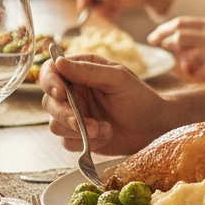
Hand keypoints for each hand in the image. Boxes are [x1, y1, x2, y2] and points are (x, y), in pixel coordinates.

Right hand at [38, 51, 174, 154]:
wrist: (154, 127)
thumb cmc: (140, 97)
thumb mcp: (119, 79)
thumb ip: (89, 71)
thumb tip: (59, 62)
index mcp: (81, 70)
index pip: (51, 71)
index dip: (50, 82)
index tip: (60, 94)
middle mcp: (74, 92)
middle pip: (49, 102)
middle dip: (66, 115)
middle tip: (85, 123)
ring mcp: (75, 114)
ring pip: (55, 125)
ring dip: (80, 130)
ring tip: (105, 129)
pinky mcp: (78, 135)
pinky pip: (67, 141)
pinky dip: (86, 142)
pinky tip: (105, 135)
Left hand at [147, 16, 204, 82]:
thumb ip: (191, 37)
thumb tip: (163, 40)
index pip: (180, 22)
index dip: (162, 30)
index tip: (152, 39)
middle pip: (178, 34)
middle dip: (164, 41)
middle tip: (159, 47)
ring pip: (182, 51)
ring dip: (178, 58)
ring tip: (185, 64)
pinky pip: (189, 68)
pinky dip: (186, 71)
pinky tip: (194, 73)